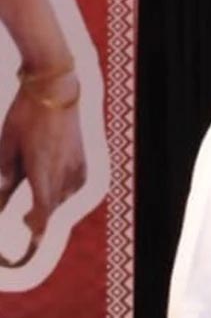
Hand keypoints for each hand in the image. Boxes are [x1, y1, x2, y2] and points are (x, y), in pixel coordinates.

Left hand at [0, 80, 85, 239]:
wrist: (56, 88)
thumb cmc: (26, 113)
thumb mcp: (6, 142)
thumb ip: (4, 173)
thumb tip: (0, 197)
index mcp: (42, 167)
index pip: (43, 209)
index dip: (37, 230)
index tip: (31, 243)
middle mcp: (64, 169)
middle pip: (52, 206)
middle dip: (38, 217)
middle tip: (23, 221)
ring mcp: (77, 163)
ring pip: (64, 196)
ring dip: (49, 203)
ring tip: (34, 204)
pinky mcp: (83, 157)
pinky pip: (74, 184)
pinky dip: (63, 191)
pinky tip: (54, 185)